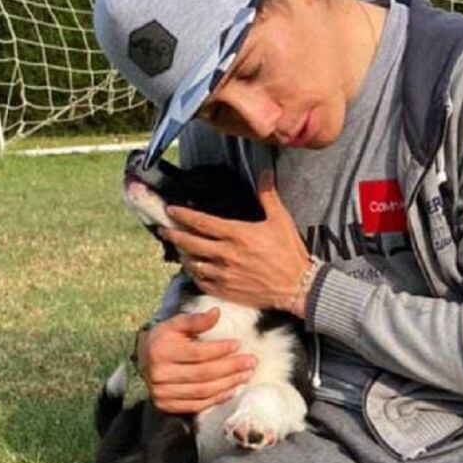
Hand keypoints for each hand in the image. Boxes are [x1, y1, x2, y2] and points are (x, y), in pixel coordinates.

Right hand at [138, 309, 257, 413]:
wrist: (143, 359)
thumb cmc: (165, 338)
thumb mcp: (176, 324)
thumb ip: (196, 320)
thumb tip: (217, 312)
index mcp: (161, 351)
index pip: (197, 353)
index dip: (220, 349)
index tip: (239, 344)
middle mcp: (159, 375)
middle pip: (203, 374)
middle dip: (231, 368)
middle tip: (251, 362)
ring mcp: (162, 393)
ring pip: (202, 392)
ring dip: (228, 384)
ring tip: (246, 375)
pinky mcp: (166, 405)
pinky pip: (196, 405)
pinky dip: (217, 399)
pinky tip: (232, 390)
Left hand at [162, 170, 311, 314]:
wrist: (298, 285)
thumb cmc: (289, 252)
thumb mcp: (281, 220)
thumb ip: (268, 196)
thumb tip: (265, 173)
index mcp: (237, 234)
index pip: (202, 222)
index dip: (183, 215)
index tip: (171, 210)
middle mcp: (226, 254)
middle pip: (191, 242)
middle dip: (174, 234)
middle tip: (163, 229)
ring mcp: (224, 274)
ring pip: (193, 263)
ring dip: (183, 254)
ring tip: (178, 248)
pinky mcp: (226, 290)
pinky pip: (201, 282)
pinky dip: (194, 274)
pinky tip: (193, 268)